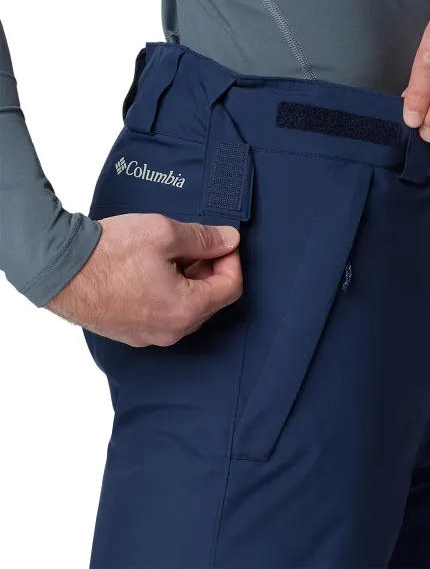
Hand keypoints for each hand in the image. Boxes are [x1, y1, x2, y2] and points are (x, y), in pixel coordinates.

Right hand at [45, 213, 242, 346]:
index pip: (231, 288)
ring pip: (188, 308)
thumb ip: (205, 238)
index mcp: (186, 310)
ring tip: (174, 254)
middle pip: (211, 300)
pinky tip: (155, 270)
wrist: (58, 270)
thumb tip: (230, 239)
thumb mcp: (165, 233)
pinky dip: (171, 293)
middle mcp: (172, 331)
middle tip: (198, 244)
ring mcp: (151, 336)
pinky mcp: (132, 333)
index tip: (222, 241)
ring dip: (191, 281)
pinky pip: (165, 315)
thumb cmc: (109, 253)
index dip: (232, 260)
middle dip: (211, 270)